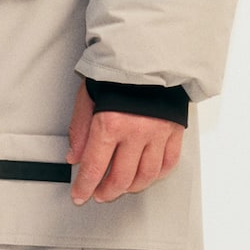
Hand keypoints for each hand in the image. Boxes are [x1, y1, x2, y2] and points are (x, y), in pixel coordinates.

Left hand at [66, 81, 183, 204]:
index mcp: (110, 123)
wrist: (149, 54)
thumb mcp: (87, 96)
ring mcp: (158, 133)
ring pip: (146, 175)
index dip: (85, 186)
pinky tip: (146, 176)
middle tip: (99, 194)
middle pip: (121, 177)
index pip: (94, 167)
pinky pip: (168, 163)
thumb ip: (79, 129)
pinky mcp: (174, 131)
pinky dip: (156, 174)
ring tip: (121, 188)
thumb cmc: (118, 73)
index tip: (80, 195)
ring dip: (131, 187)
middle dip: (107, 191)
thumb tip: (75, 156)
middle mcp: (136, 132)